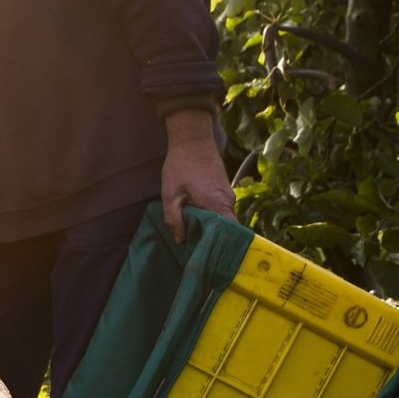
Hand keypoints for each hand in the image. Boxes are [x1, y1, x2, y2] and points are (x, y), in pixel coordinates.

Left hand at [161, 109, 235, 242]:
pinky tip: (197, 224)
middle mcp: (228, 202)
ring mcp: (228, 196)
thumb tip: (181, 241)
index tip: (208, 259)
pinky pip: (221, 212)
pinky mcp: (223, 191)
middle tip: (198, 254)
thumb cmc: (181, 165)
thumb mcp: (170, 193)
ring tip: (195, 241)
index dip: (219, 248)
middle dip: (213, 242)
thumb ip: (174, 219)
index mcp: (217, 204)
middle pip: (226, 231)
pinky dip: (211, 220)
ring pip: (223, 221)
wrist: (192, 138)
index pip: (228, 235)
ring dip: (211, 230)